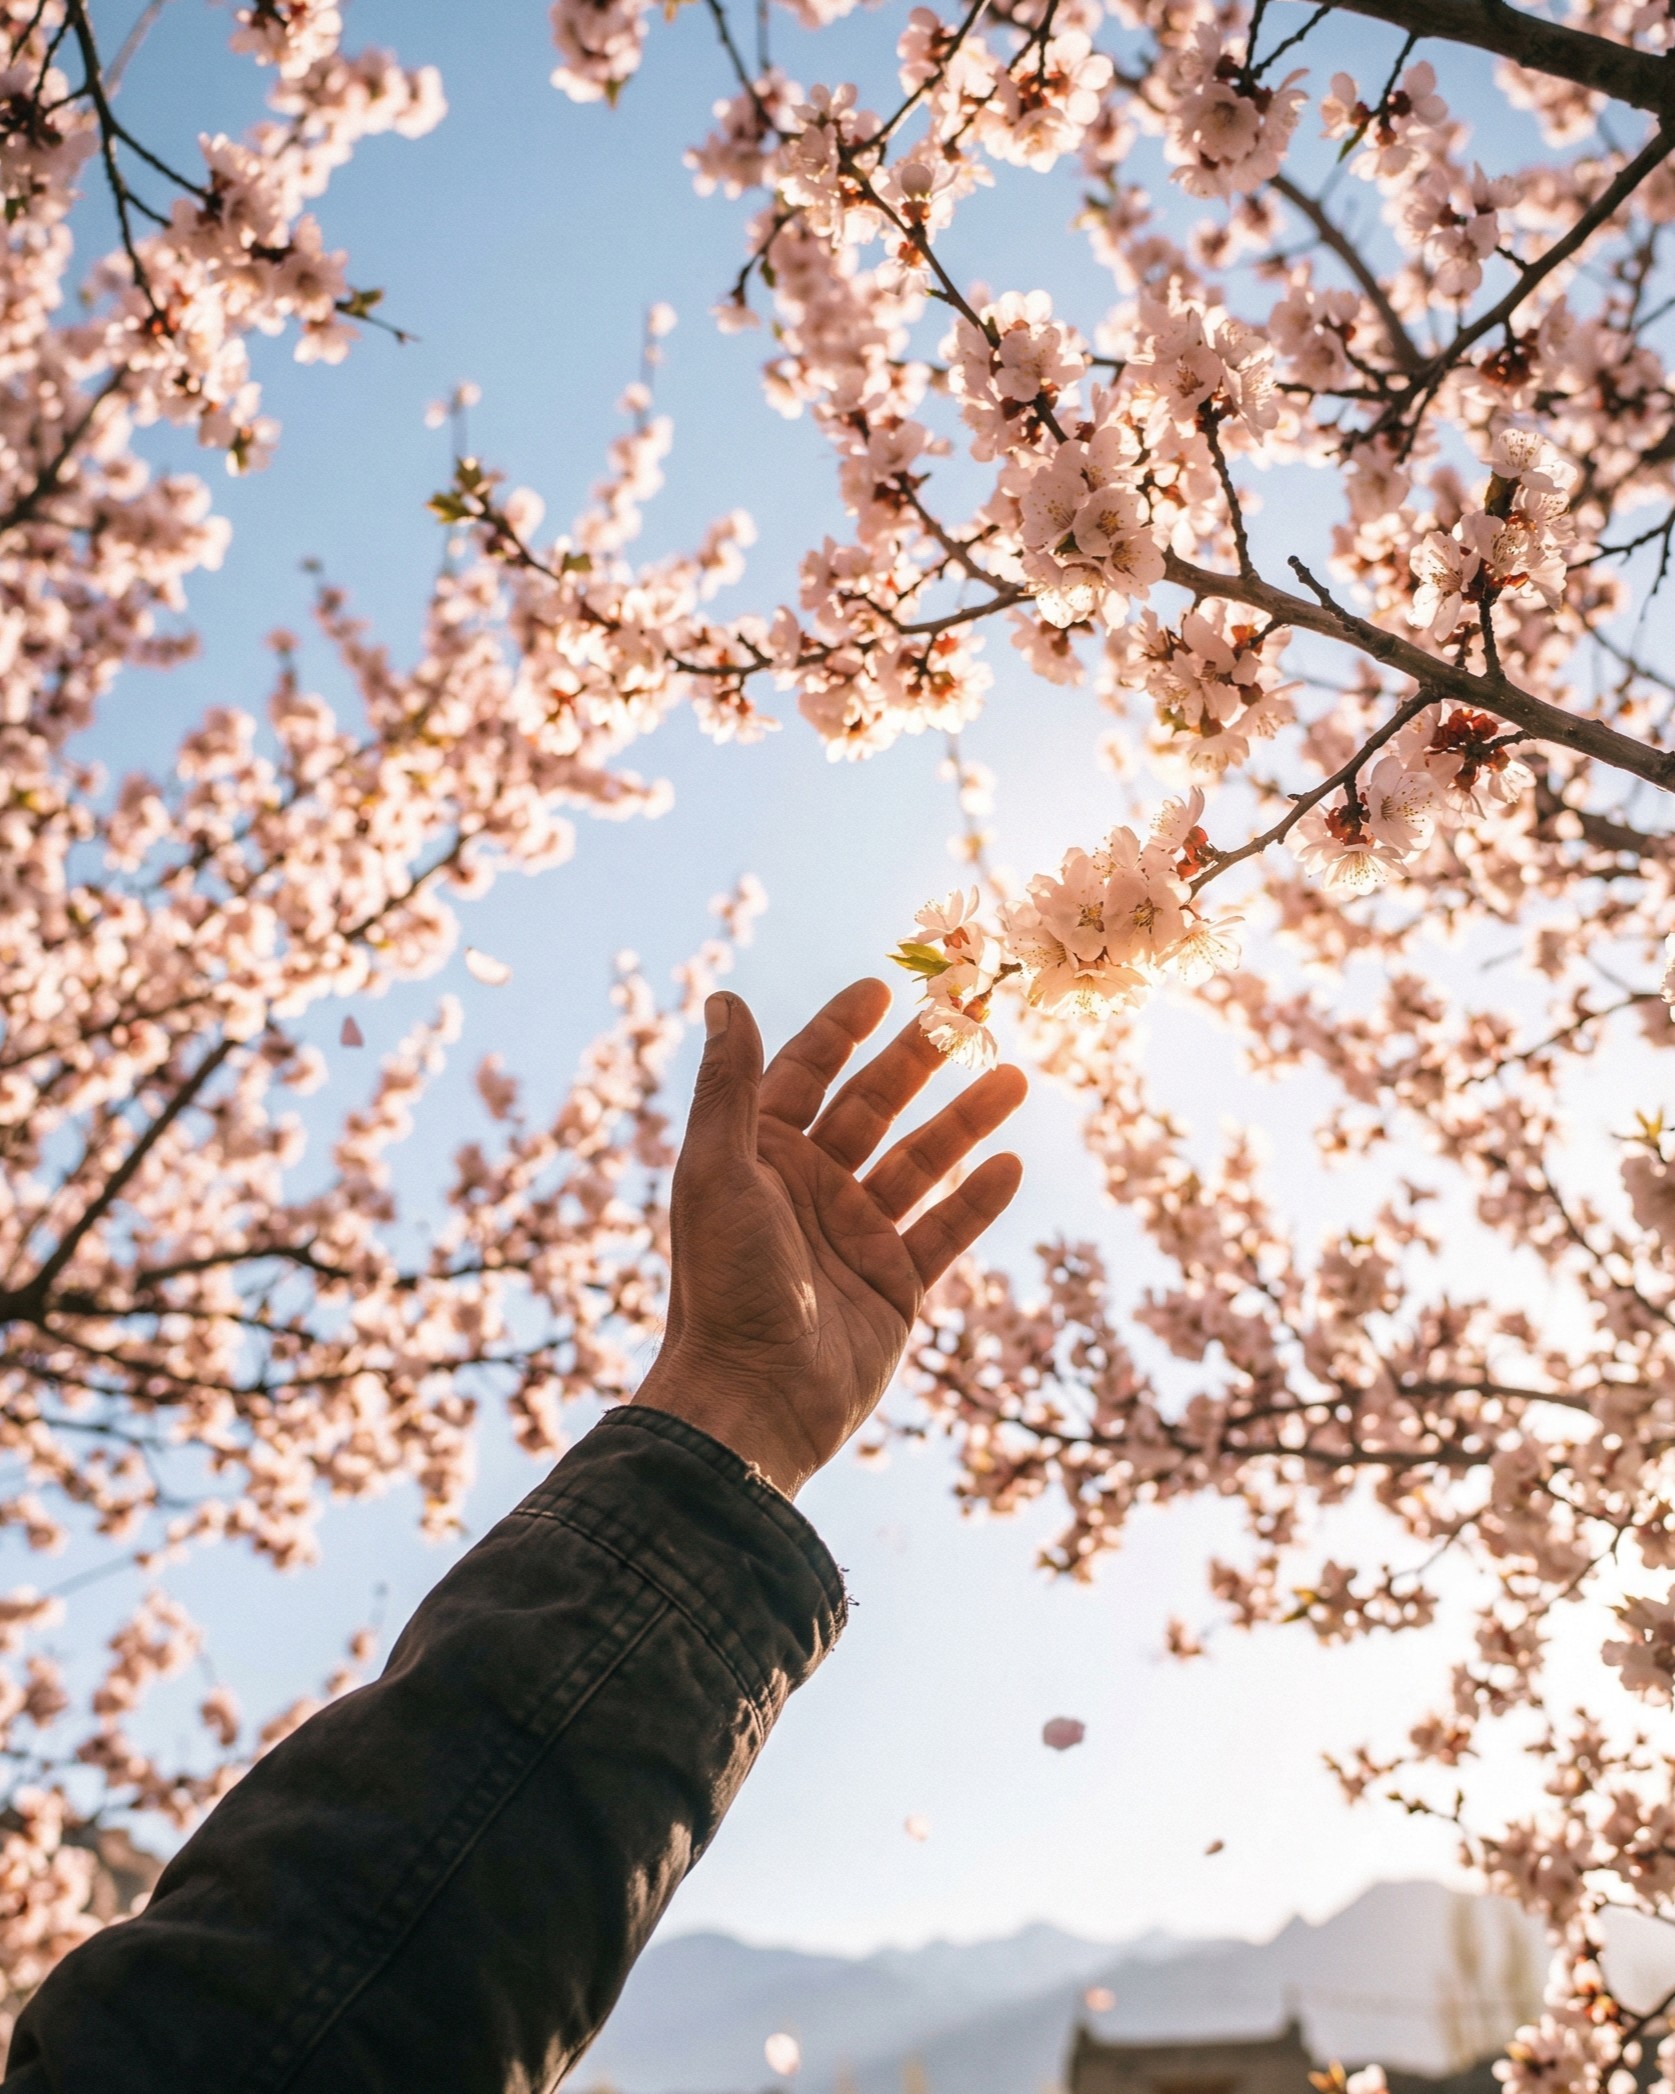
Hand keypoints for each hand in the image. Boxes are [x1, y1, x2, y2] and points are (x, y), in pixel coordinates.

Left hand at [633, 978, 1025, 1496]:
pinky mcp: (895, 1286)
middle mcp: (810, 1189)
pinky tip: (1012, 1166)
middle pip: (875, 1107)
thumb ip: (728, 1085)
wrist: (753, 1401)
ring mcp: (856, 1236)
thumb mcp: (718, 1171)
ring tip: (1014, 1078)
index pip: (807, 1073)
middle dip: (921, 1060)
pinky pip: (945, 1231)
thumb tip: (725, 998)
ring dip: (965, 1121)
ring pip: (922, 1163)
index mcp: (761, 1157)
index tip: (884, 987)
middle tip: (971, 1014)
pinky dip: (979, 1201)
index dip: (842, 1029)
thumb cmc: (724, 1284)